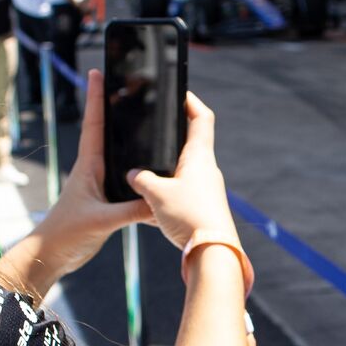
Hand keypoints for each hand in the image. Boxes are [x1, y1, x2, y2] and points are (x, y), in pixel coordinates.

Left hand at [28, 69, 149, 277]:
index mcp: (89, 165)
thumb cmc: (67, 233)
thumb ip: (131, 210)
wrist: (52, 255)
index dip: (96, 96)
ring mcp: (100, 183)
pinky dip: (139, 172)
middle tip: (129, 83)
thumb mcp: (102, 221)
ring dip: (129, 137)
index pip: (94, 123)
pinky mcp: (107, 200)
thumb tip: (160, 201)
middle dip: (116, 106)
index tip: (97, 70)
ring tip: (145, 118)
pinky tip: (154, 172)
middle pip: (107, 130)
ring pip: (119, 154)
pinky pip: (127, 179)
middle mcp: (94, 169)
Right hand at [127, 92, 234, 251]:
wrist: (212, 252)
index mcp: (199, 156)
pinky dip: (170, 185)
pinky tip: (153, 195)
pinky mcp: (203, 205)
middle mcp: (206, 168)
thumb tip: (133, 175)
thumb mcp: (156, 194)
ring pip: (186, 166)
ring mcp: (207, 187)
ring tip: (146, 161)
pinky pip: (185, 187)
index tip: (178, 92)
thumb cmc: (190, 216)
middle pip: (193, 140)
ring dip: (170, 161)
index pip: (201, 117)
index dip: (191, 101)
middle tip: (154, 127)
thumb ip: (141, 179)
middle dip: (174, 132)